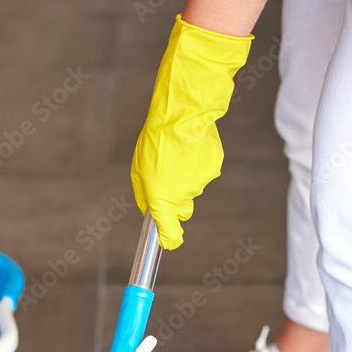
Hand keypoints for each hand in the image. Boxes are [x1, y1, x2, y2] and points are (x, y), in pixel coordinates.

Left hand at [131, 15, 251, 249]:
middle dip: (175, 200)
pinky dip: (198, 163)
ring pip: (193, 188)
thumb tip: (149, 208)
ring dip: (185, 176)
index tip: (167, 239)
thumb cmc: (156, 139)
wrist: (183, 112)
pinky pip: (204, 171)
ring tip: (177, 153)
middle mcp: (184, 196)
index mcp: (163, 199)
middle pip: (182, 210)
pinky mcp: (214, 168)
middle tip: (166, 176)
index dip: (169, 240)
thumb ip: (144, 194)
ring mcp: (201, 183)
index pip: (171, 235)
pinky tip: (191, 147)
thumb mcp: (138, 169)